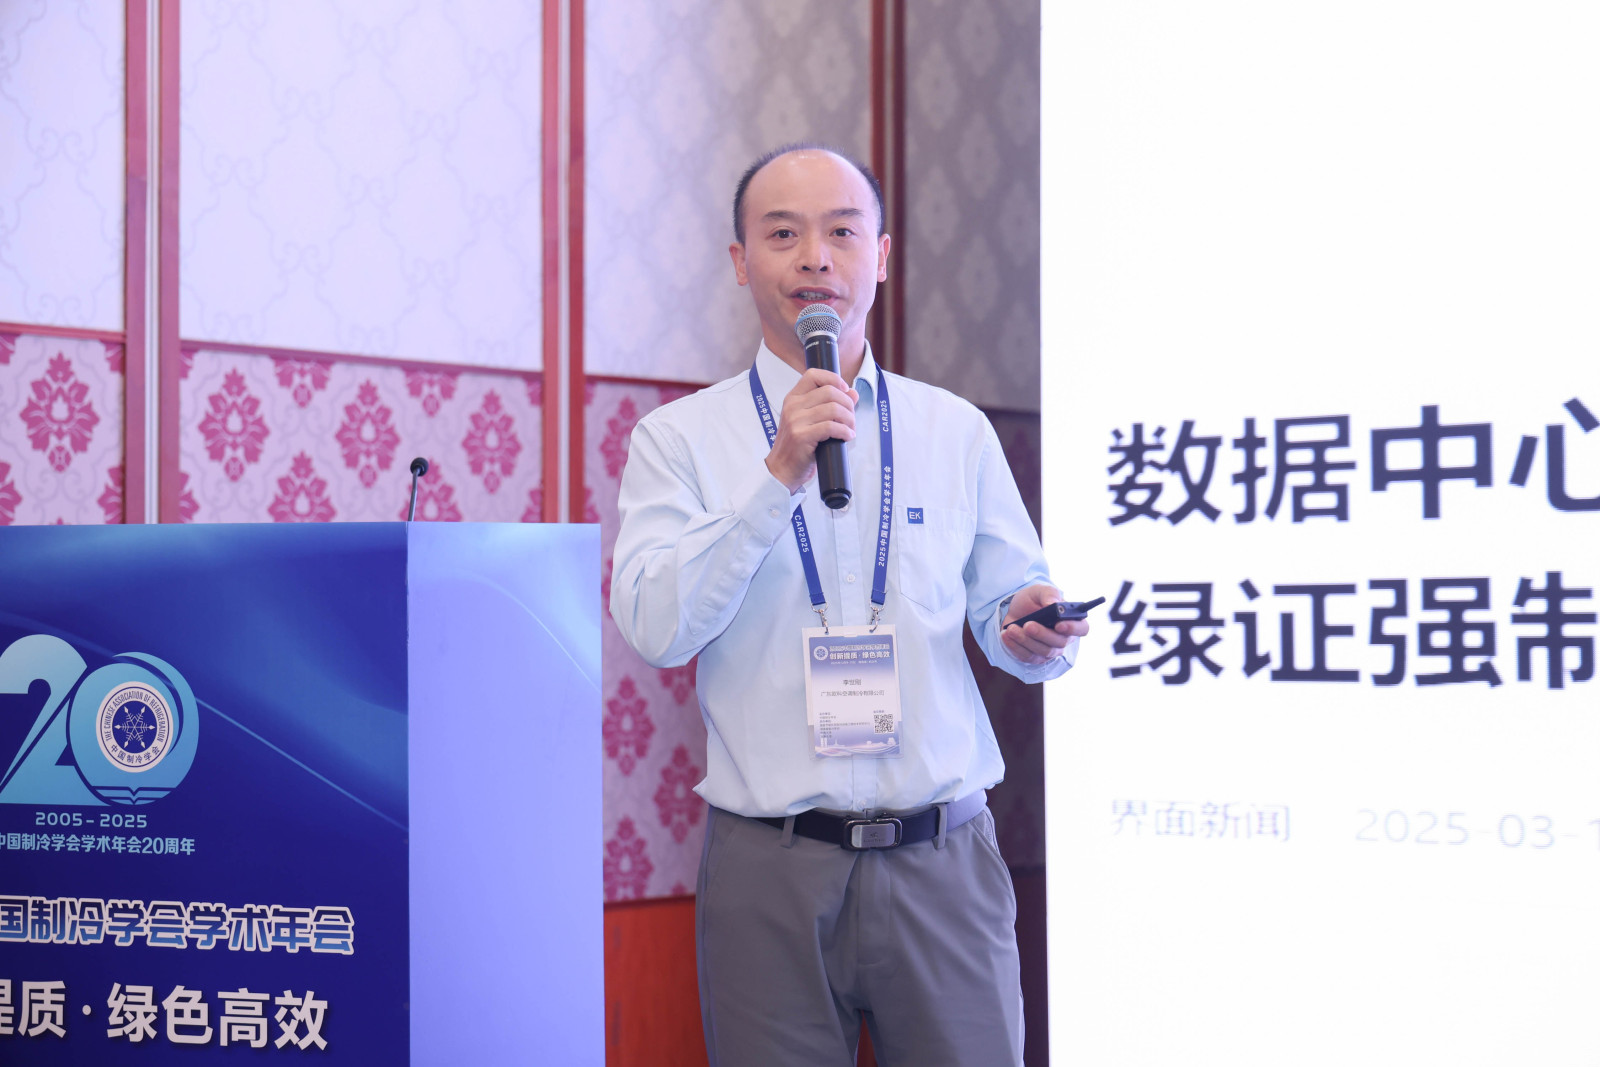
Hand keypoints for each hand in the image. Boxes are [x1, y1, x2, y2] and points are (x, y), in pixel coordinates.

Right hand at [764, 368, 857, 492]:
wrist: (782, 470)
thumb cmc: (799, 446)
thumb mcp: (811, 421)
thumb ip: (829, 405)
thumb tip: (853, 392)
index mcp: (793, 398)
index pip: (813, 375)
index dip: (833, 378)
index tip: (845, 390)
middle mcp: (792, 406)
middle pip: (829, 391)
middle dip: (847, 404)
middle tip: (851, 418)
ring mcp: (795, 421)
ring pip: (833, 409)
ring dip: (849, 419)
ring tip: (850, 429)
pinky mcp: (801, 436)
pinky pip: (831, 427)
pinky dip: (845, 431)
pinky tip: (847, 437)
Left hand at [1001, 584, 1088, 665]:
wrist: (1013, 611)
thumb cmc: (1032, 601)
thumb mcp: (1038, 591)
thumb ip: (1048, 594)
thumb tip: (1053, 604)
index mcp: (1071, 620)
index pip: (1082, 629)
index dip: (1073, 628)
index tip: (1059, 624)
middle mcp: (1063, 638)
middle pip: (1059, 642)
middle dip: (1042, 634)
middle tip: (1028, 625)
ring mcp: (1050, 650)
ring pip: (1042, 651)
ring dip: (1025, 640)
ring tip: (1011, 628)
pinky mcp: (1034, 657)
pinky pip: (1027, 656)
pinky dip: (1015, 646)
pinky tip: (1006, 635)